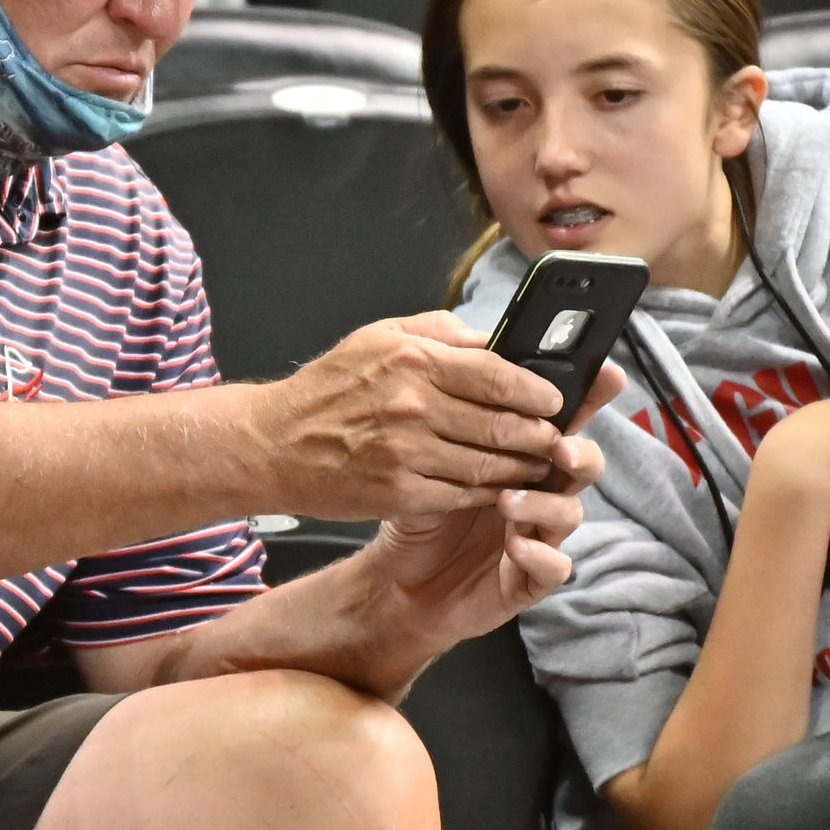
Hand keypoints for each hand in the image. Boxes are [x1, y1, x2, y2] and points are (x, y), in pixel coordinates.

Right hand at [255, 312, 568, 520]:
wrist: (274, 444)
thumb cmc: (328, 389)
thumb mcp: (378, 338)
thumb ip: (440, 333)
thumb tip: (493, 339)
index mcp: (412, 360)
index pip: (497, 373)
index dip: (535, 389)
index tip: (555, 398)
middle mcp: (413, 405)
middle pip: (502, 423)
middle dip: (540, 434)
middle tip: (556, 437)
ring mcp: (408, 453)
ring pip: (490, 465)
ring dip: (523, 468)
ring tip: (538, 465)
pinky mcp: (401, 494)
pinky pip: (463, 495)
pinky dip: (489, 494)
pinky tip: (502, 490)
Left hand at [364, 362, 622, 654]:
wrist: (398, 579)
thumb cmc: (419, 509)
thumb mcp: (427, 452)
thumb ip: (455, 406)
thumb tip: (480, 348)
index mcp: (521, 454)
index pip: (562, 418)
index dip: (590, 397)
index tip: (607, 375)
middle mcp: (539, 491)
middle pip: (582, 463)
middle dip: (579, 451)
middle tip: (558, 447)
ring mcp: (539, 534)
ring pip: (571, 514)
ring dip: (546, 503)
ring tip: (507, 501)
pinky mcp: (529, 577)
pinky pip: (554, 567)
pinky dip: (540, 555)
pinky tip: (515, 544)